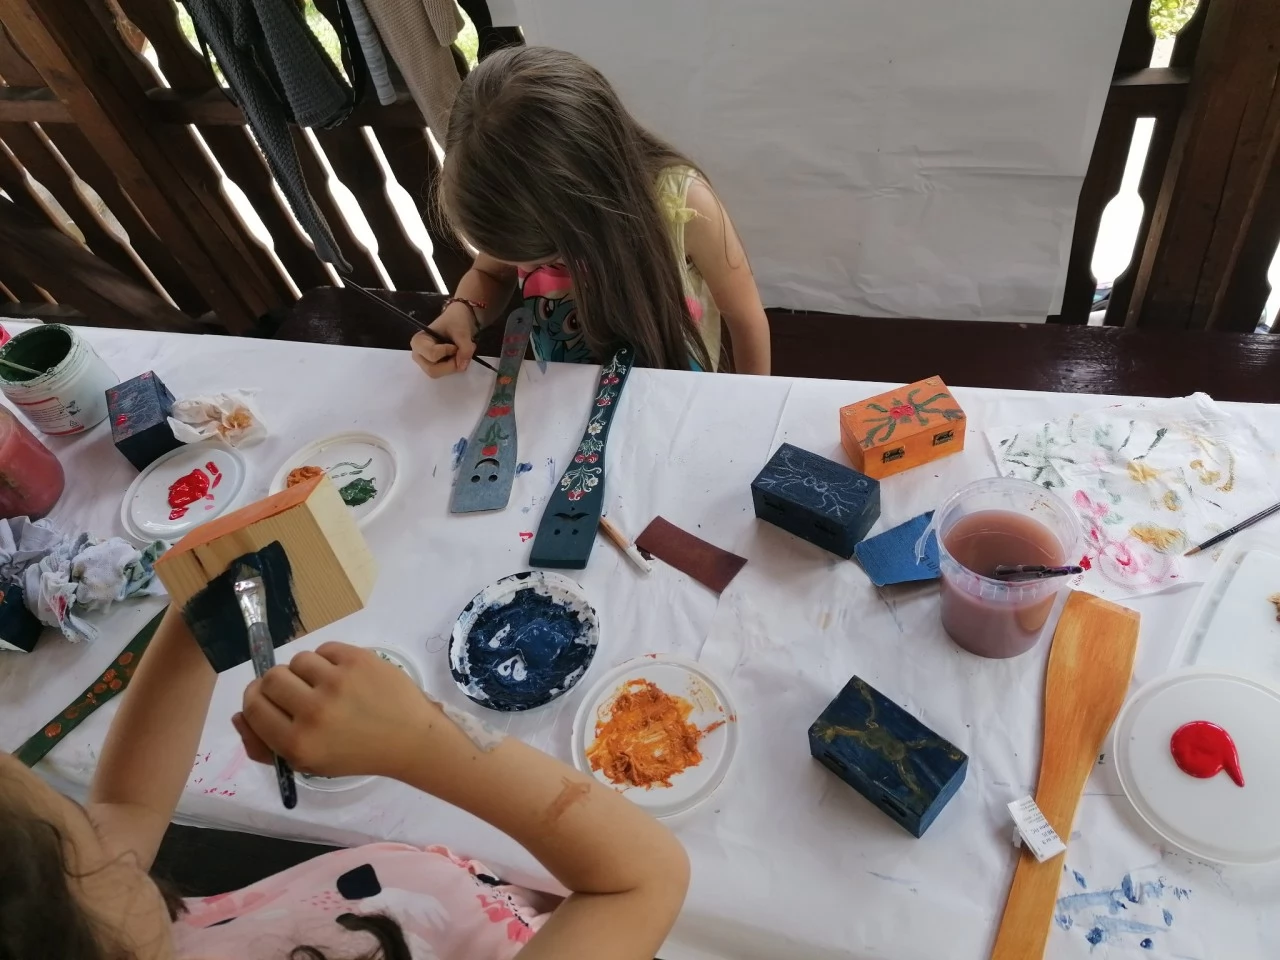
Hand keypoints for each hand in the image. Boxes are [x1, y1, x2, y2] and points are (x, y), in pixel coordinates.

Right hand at [233, 642, 435, 779]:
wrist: (410, 739)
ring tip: (326, 685)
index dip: (255, 698)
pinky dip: (329, 660)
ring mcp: (336, 682)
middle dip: (279, 683)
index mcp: (297, 744)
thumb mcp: (308, 762)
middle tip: (298, 691)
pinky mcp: (357, 660)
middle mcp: (313, 712)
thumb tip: (239, 716)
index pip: (253, 707)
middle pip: (271, 678)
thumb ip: (266, 745)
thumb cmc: (356, 753)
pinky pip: (325, 648)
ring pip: (298, 660)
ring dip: (306, 670)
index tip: (265, 697)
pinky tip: (344, 676)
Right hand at [410, 302, 476, 376]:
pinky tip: (458, 356)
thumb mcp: (462, 331)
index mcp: (419, 341)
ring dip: (453, 365)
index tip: (455, 344)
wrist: (459, 319)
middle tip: (460, 351)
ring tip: (460, 352)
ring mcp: (425, 362)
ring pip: (439, 374)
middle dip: (451, 363)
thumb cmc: (455, 321)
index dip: (448, 352)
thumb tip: (462, 366)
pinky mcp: (434, 367)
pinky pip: (444, 373)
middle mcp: (418, 354)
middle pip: (433, 370)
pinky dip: (454, 367)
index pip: (433, 355)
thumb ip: (465, 348)